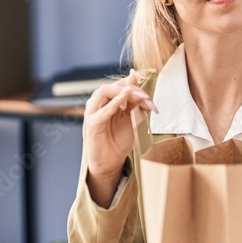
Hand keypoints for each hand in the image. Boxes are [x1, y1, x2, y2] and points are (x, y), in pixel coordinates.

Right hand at [83, 70, 156, 204]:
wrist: (111, 163)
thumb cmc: (120, 141)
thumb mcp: (132, 118)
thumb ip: (134, 101)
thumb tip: (138, 80)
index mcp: (107, 102)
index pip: (119, 86)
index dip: (134, 86)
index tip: (149, 95)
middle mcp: (98, 104)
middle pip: (112, 87)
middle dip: (131, 89)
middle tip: (146, 97)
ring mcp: (93, 112)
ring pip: (105, 92)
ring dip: (123, 92)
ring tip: (139, 96)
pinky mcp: (92, 124)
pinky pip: (103, 110)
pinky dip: (114, 102)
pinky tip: (125, 97)